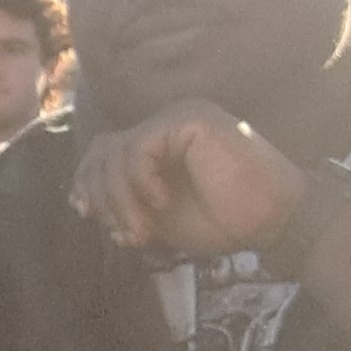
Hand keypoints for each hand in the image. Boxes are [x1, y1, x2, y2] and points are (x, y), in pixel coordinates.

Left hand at [69, 103, 310, 262]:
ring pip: (115, 152)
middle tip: (123, 233)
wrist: (271, 218)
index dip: (87, 181)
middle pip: (103, 149)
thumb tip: (79, 198)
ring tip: (141, 231)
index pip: (104, 150)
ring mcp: (179, 116)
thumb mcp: (156, 213)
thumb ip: (124, 199)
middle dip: (100, 195)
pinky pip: (138, 149)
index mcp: (160, 141)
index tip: (86, 213)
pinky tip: (161, 202)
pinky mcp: (190, 119)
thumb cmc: (222, 219)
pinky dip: (140, 182)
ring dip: (119, 200)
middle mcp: (167, 122)